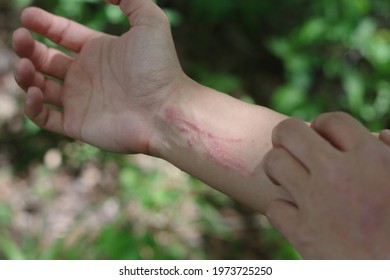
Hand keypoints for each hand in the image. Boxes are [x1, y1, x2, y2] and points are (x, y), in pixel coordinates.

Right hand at [13, 0, 186, 152]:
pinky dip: (32, 107)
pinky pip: (45, 117)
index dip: (44, 24)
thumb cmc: (159, 68)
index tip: (28, 16)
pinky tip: (36, 91)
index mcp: (99, 51)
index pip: (63, 34)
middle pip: (46, 59)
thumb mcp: (150, 21)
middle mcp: (87, 76)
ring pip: (40, 86)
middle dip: (28, 47)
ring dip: (25, 74)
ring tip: (25, 64)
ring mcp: (81, 101)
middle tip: (21, 38)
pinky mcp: (78, 125)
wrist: (166, 110)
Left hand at [263, 112, 389, 258]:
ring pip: (273, 162)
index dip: (322, 126)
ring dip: (277, 168)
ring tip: (286, 178)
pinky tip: (295, 215)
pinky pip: (274, 208)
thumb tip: (379, 135)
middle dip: (285, 136)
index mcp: (370, 158)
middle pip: (288, 131)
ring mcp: (316, 203)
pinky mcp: (303, 234)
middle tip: (290, 150)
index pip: (330, 120)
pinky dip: (282, 211)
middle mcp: (338, 174)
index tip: (321, 139)